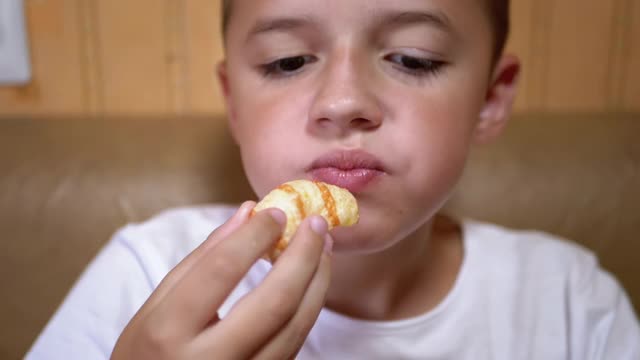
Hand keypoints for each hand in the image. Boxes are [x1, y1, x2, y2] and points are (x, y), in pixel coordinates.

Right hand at [111, 201, 332, 359]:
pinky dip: (309, 307)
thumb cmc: (147, 352)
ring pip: (295, 327)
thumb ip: (202, 258)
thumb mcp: (157, 305)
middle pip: (274, 302)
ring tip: (323, 246)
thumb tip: (247, 213)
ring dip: (317, 281)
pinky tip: (312, 280)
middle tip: (317, 223)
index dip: (255, 235)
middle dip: (303, 256)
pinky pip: (294, 344)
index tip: (276, 212)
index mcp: (168, 333)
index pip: (221, 270)